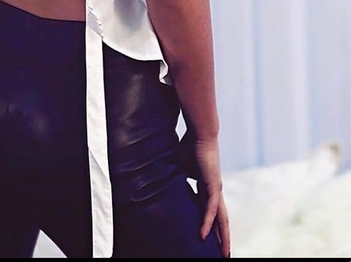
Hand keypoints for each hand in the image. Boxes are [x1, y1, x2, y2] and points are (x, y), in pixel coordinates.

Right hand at [180, 132, 230, 257]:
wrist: (199, 134)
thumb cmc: (189, 146)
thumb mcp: (179, 167)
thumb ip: (175, 176)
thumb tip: (159, 180)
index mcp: (207, 187)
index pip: (210, 211)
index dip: (211, 226)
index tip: (210, 240)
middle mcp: (214, 191)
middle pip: (221, 220)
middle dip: (223, 238)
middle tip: (224, 255)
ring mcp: (216, 190)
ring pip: (220, 219)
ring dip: (222, 237)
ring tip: (224, 253)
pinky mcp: (214, 186)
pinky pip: (210, 209)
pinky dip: (207, 223)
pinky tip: (203, 235)